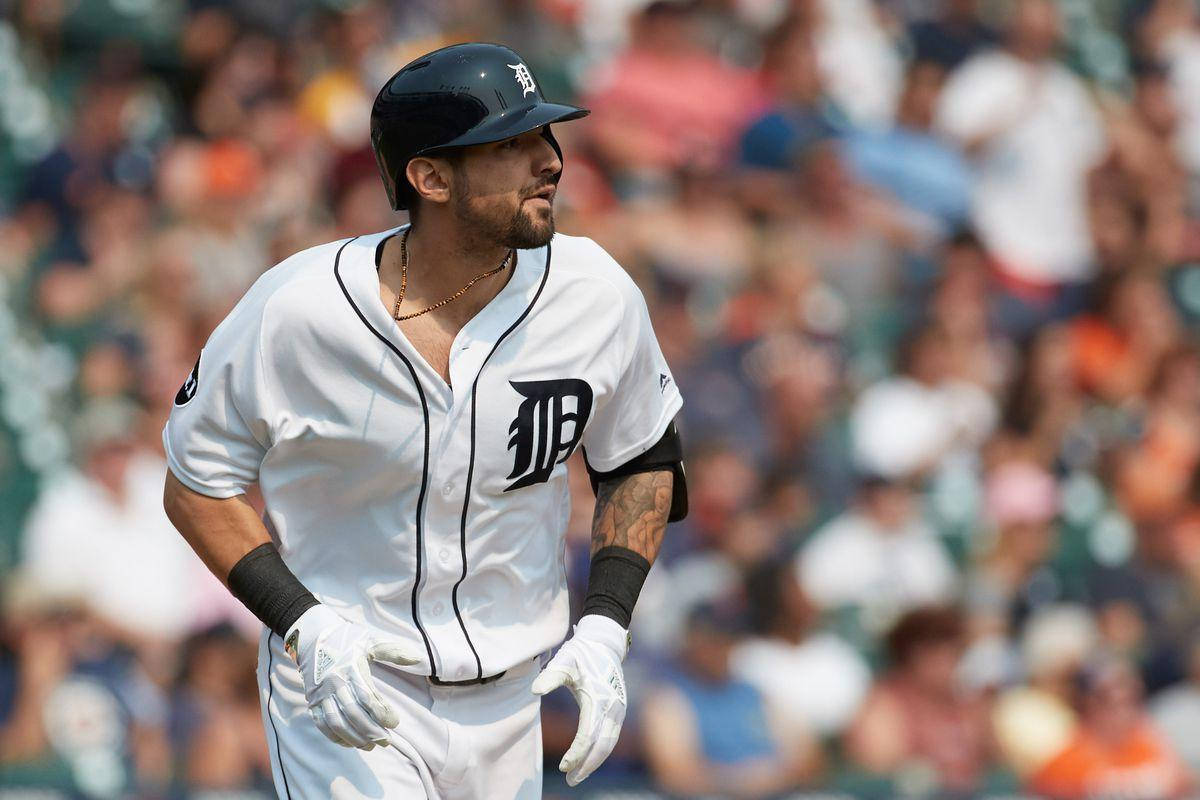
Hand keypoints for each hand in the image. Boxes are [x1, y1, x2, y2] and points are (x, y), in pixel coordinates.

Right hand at [285, 605, 418, 749]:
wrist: (311, 636)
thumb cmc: (346, 639)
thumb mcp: (370, 641)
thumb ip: (393, 652)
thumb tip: (418, 658)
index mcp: (351, 668)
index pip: (368, 697)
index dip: (383, 714)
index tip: (395, 722)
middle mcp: (334, 682)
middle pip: (353, 714)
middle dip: (371, 731)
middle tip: (387, 741)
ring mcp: (321, 693)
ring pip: (336, 723)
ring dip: (354, 738)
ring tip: (370, 746)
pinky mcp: (312, 700)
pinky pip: (322, 724)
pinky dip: (335, 737)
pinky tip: (350, 743)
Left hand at [532, 614, 628, 785]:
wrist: (604, 642)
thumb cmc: (581, 653)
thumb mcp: (563, 661)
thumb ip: (550, 677)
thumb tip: (535, 690)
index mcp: (599, 698)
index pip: (588, 735)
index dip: (576, 754)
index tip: (563, 767)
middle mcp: (613, 707)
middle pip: (602, 746)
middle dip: (587, 766)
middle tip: (571, 781)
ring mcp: (619, 709)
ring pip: (610, 744)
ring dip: (595, 762)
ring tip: (578, 775)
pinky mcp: (619, 709)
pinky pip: (612, 736)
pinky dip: (602, 751)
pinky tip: (589, 759)